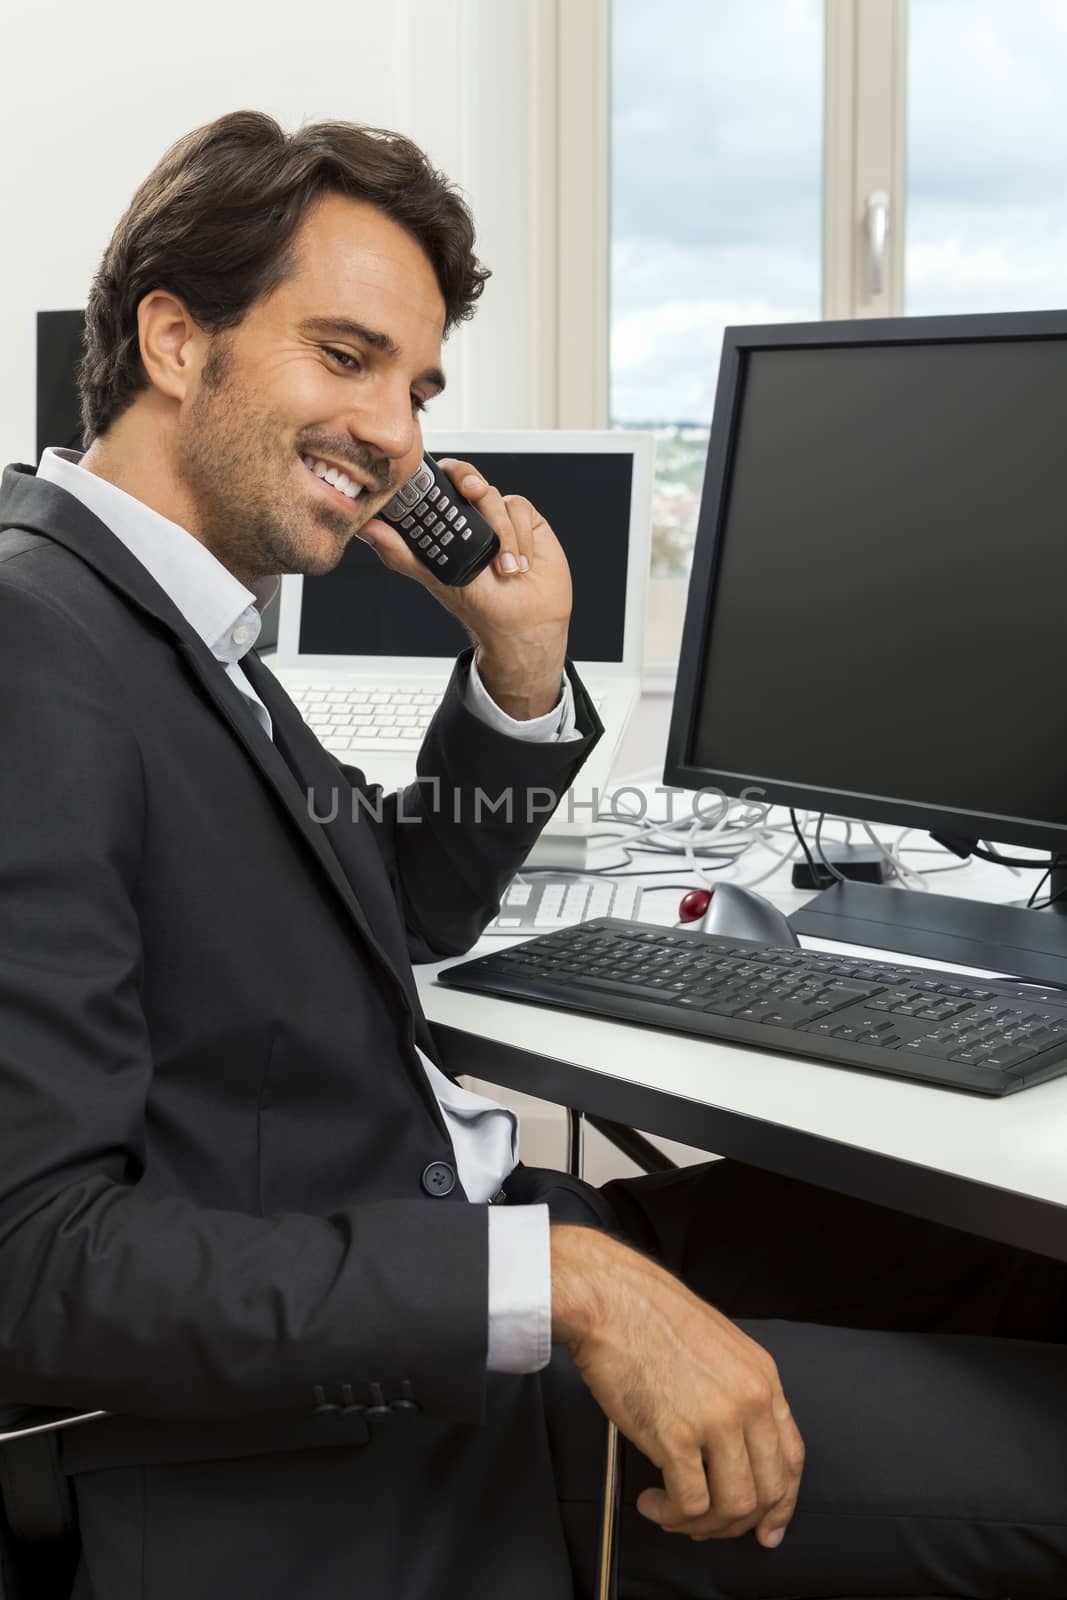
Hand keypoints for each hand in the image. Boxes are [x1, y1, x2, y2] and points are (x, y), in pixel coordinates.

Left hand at [359, 459, 572, 719]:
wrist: (521, 623)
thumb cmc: (478, 604)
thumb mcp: (433, 576)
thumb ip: (399, 552)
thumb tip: (366, 529)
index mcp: (445, 523)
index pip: (435, 485)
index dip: (434, 476)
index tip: (436, 483)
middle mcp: (471, 515)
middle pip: (465, 476)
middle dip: (468, 479)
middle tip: (471, 492)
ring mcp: (498, 516)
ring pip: (495, 496)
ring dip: (500, 532)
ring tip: (502, 567)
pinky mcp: (526, 520)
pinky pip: (520, 510)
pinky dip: (519, 537)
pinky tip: (519, 563)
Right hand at [551, 1225, 803, 1548]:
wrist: (609, 1298)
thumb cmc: (648, 1315)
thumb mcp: (717, 1345)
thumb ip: (735, 1391)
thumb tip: (731, 1447)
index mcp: (762, 1376)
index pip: (791, 1458)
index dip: (782, 1503)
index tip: (768, 1526)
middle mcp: (749, 1399)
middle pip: (767, 1491)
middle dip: (738, 1523)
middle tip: (706, 1526)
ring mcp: (717, 1419)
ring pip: (734, 1507)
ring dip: (702, 1525)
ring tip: (672, 1512)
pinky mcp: (678, 1436)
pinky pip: (691, 1504)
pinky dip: (672, 1516)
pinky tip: (653, 1503)